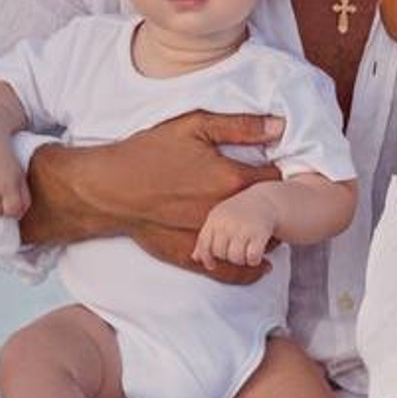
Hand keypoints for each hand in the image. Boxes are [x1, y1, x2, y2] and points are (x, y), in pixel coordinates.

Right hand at [21, 109, 281, 282]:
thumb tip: (280, 127)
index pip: (276, 180)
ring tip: (269, 229)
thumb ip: (240, 126)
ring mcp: (209, 238)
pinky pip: (227, 271)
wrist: (109, 187)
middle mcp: (224, 213)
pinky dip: (247, 270)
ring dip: (264, 237)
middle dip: (276, 210)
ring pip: (253, 245)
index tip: (287, 173)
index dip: (283, 175)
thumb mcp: (194, 126)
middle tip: (279, 203)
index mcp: (230, 179)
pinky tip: (259, 267)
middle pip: (269, 217)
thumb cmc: (149, 152)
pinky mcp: (190, 255)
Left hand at [194, 189, 279, 269]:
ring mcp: (243, 227)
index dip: (206, 258)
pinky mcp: (259, 233)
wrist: (266, 200)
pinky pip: (252, 257)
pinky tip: (256, 256)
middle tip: (235, 252)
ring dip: (241, 260)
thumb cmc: (241, 212)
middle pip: (220, 253)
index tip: (211, 265)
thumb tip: (195, 257)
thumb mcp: (220, 220)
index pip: (204, 244)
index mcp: (215, 219)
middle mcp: (228, 222)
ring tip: (245, 254)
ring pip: (235, 257)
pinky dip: (254, 261)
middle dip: (227, 257)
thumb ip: (207, 238)